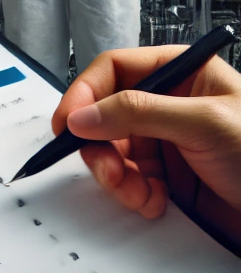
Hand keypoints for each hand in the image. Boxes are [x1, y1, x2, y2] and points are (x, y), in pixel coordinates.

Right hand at [51, 46, 240, 248]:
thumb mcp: (204, 123)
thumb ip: (138, 113)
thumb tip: (83, 116)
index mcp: (179, 72)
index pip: (113, 70)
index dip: (85, 93)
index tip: (69, 123)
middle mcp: (166, 102)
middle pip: (104, 113)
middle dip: (99, 145)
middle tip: (106, 169)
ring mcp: (165, 140)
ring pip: (111, 149)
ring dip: (115, 175)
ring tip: (135, 193)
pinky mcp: (166, 175)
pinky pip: (127, 178)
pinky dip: (131, 193)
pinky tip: (154, 202)